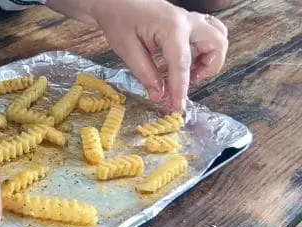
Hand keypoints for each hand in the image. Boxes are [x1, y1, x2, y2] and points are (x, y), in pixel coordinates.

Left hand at [48, 0, 228, 110]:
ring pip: (218, 38)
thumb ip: (145, 74)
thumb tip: (159, 96)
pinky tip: (185, 61)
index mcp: (171, 27)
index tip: (177, 107)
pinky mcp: (188, 22)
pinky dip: (204, 51)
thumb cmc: (119, 21)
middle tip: (186, 82)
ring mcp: (190, 19)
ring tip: (188, 72)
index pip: (181, 64)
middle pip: (217, 45)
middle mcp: (187, 21)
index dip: (180, 89)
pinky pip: (209, 35)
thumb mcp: (127, 50)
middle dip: (208, 69)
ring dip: (210, 59)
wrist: (116, 1)